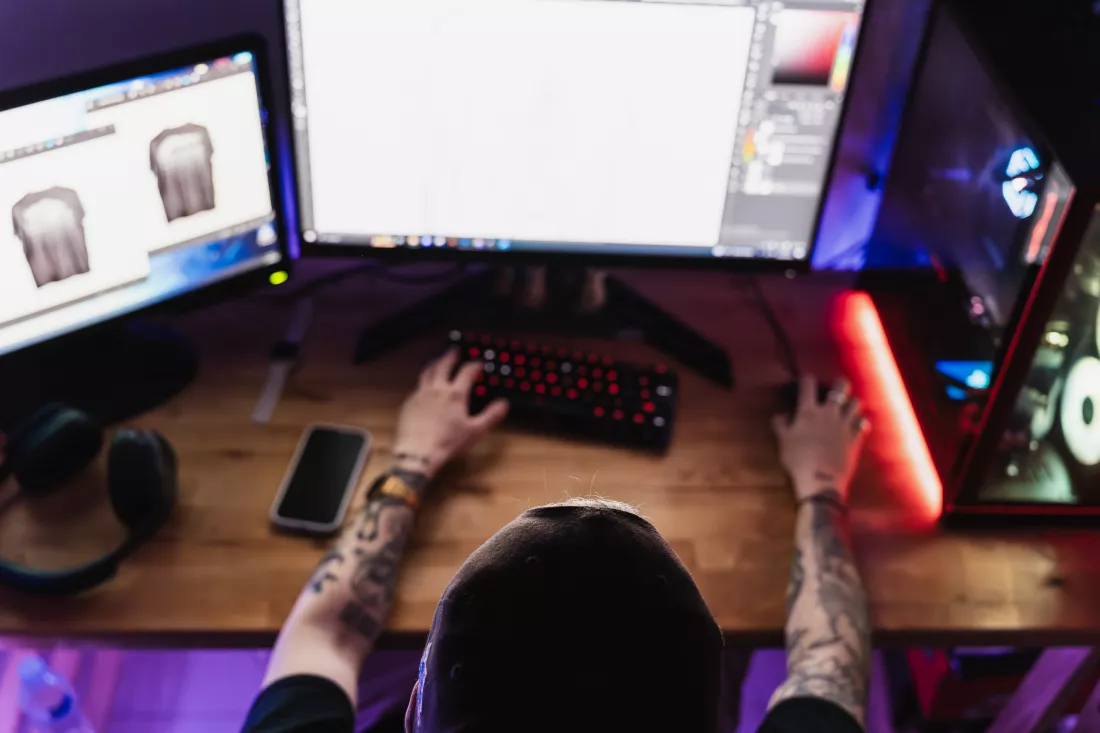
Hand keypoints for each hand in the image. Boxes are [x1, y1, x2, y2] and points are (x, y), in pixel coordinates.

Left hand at [392, 349, 508, 477]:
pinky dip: (423, 381)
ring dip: (433, 363)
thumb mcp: (475, 431)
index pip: (467, 371)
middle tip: (454, 350)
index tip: (479, 363)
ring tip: (436, 360)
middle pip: (444, 365)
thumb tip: (503, 404)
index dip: (474, 365)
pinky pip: (417, 386)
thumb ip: (491, 416)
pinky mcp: (409, 403)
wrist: (418, 453)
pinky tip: (423, 385)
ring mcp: (421, 394)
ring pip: (427, 372)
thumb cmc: (448, 442)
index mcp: (455, 394)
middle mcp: (438, 389)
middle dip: (450, 356)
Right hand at [771, 376, 869, 501]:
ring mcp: (844, 424)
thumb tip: (779, 415)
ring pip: (855, 403)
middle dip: (840, 384)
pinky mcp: (855, 437)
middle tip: (839, 386)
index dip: (806, 379)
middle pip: (840, 389)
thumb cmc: (798, 459)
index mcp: (808, 412)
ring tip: (849, 405)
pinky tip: (859, 423)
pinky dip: (861, 421)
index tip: (805, 379)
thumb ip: (780, 425)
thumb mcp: (782, 441)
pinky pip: (863, 423)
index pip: (808, 385)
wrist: (821, 479)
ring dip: (853, 402)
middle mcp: (828, 413)